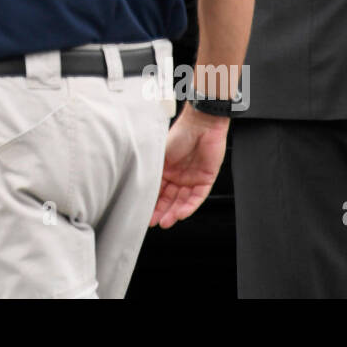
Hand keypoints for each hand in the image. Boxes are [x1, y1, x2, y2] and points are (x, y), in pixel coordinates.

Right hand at [149, 105, 228, 227]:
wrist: (202, 124)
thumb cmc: (180, 134)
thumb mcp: (161, 154)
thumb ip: (154, 171)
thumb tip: (140, 187)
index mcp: (166, 169)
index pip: (158, 190)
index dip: (151, 202)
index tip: (143, 214)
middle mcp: (178, 176)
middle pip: (169, 198)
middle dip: (161, 211)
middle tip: (153, 222)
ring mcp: (192, 178)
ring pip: (183, 200)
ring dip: (174, 212)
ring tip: (166, 221)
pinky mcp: (206, 179)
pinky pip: (198, 197)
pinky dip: (189, 206)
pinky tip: (181, 213)